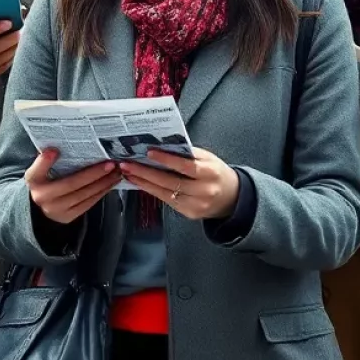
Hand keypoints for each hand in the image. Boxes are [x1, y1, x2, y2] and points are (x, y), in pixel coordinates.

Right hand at [26, 149, 120, 224]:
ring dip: (103, 183)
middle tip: (110, 164)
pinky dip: (101, 192)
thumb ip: (45, 160)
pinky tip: (110, 183)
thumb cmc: (44, 181)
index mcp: (33, 181)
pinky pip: (88, 203)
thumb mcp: (39, 169)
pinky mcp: (68, 217)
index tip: (54, 151)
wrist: (40, 207)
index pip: (37, 170)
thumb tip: (55, 148)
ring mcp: (56, 210)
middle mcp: (43, 197)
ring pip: (84, 195)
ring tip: (116, 172)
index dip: (44, 162)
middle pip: (72, 184)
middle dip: (94, 173)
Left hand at [120, 147, 239, 220]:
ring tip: (129, 173)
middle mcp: (203, 191)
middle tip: (128, 164)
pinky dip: (152, 191)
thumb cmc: (216, 172)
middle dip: (146, 173)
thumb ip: (188, 153)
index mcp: (210, 173)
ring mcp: (196, 205)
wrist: (231, 197)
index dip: (166, 160)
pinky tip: (141, 183)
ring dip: (144, 183)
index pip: (185, 166)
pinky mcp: (189, 214)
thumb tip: (163, 146)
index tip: (149, 152)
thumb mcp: (208, 158)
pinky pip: (167, 201)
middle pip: (170, 182)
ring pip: (165, 193)